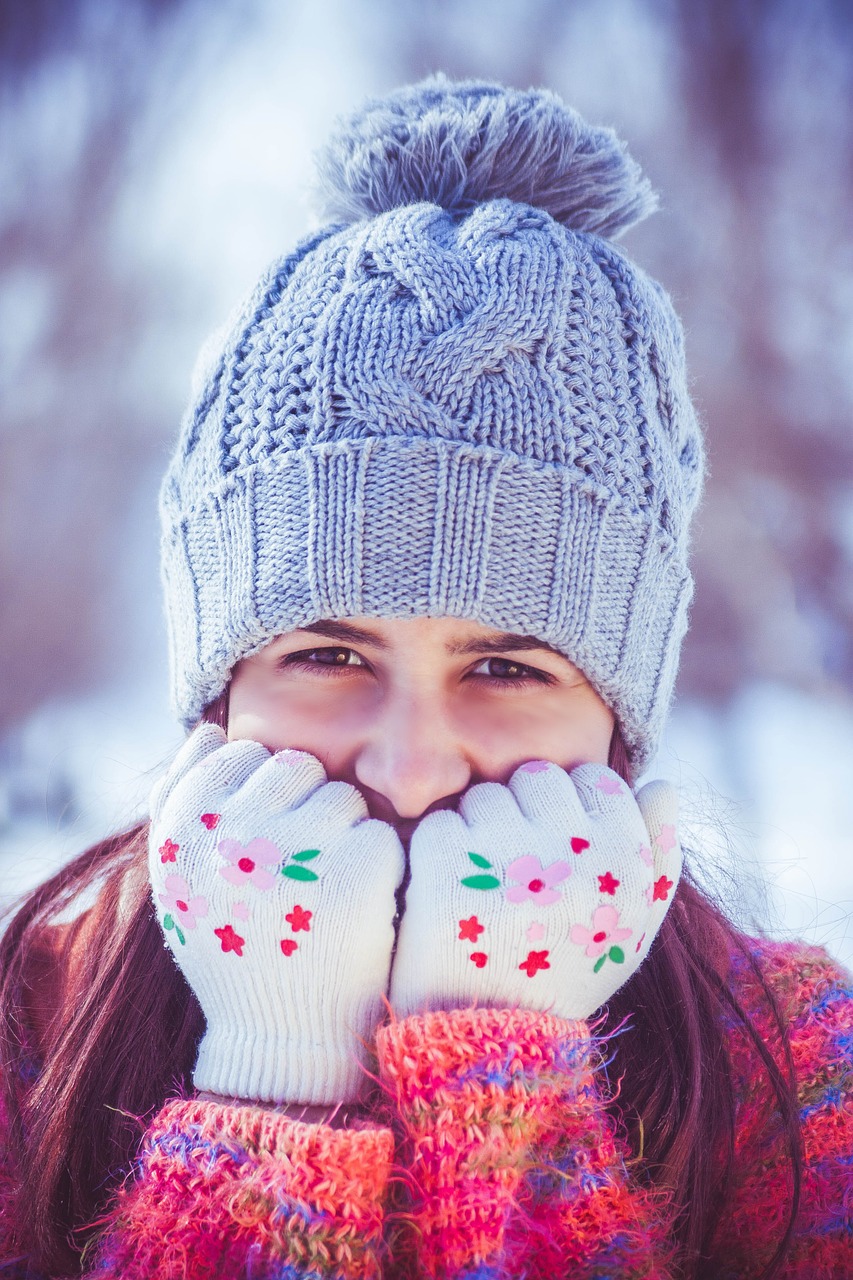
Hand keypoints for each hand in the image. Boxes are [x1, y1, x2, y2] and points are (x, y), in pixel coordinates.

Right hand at [148, 725, 404, 1104]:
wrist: (280, 1039)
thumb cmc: (234, 948)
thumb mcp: (182, 880)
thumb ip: (181, 801)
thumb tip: (210, 729)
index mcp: (183, 830)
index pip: (238, 755)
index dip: (261, 795)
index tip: (264, 845)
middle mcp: (232, 833)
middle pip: (295, 766)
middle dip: (306, 805)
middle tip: (300, 870)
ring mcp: (297, 851)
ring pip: (343, 796)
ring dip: (345, 834)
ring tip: (326, 892)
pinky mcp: (358, 873)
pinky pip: (380, 833)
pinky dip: (378, 867)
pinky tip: (357, 909)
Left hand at [390, 761, 680, 1020]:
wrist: (493, 1047)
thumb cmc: (565, 976)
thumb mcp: (632, 928)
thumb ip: (659, 853)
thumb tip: (661, 782)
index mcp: (625, 863)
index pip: (596, 780)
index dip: (570, 808)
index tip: (557, 850)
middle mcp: (573, 855)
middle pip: (537, 778)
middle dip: (521, 812)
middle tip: (513, 869)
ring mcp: (506, 860)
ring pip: (484, 796)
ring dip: (477, 831)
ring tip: (481, 890)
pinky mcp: (445, 870)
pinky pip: (439, 823)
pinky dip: (436, 854)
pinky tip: (448, 898)